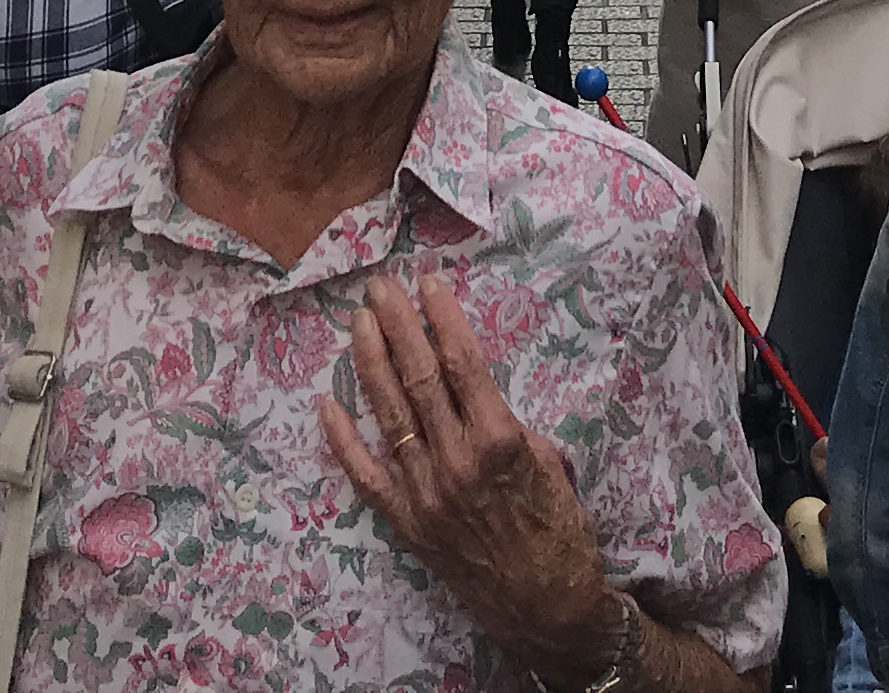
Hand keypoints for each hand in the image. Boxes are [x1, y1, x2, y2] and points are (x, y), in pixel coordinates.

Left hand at [319, 272, 618, 680]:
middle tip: (380, 286)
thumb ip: (509, 426)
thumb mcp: (550, 465)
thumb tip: (476, 394)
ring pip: (389, 414)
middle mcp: (455, 462)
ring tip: (360, 322)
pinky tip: (328, 403)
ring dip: (371, 362)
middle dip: (398, 325)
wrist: (547, 607)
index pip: (462, 363)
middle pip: (420, 377)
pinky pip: (366, 476)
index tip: (427, 282)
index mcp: (499, 442)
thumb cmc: (560, 532)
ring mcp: (425, 493)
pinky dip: (344, 440)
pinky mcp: (407, 522)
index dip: (442, 318)